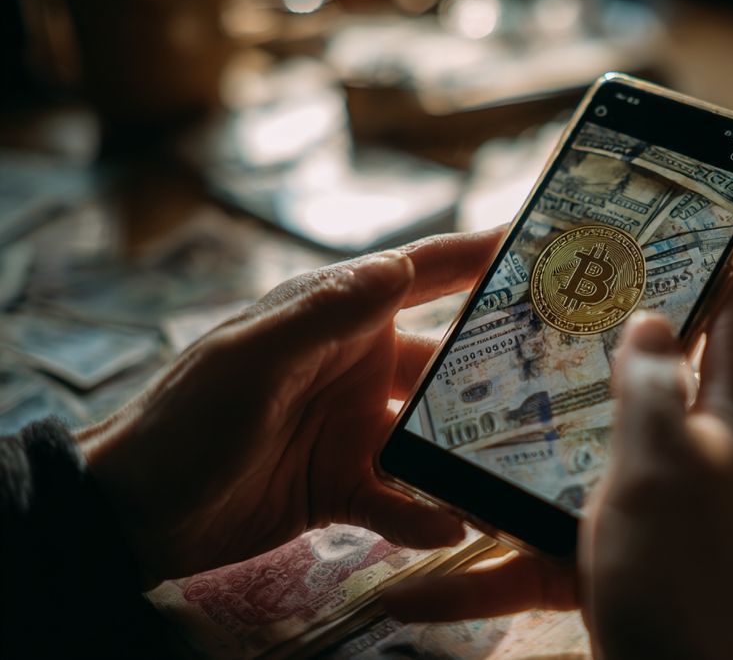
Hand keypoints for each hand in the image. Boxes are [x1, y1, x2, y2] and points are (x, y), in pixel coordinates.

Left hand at [75, 229, 503, 582]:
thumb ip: (324, 314)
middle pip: (444, 361)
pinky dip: (425, 515)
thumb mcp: (252, 358)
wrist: (134, 512)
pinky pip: (401, 501)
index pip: (420, 276)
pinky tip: (452, 526)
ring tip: (518, 465)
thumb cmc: (185, 417)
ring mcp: (354, 430)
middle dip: (496, 367)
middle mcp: (356, 368)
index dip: (477, 257)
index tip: (540, 244)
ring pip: (432, 435)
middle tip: (559, 374)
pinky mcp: (345, 489)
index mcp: (336, 319)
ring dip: (470, 451)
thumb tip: (401, 265)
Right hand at [383, 271, 732, 659]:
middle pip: (631, 390)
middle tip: (519, 315)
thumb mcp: (662, 468)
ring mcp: (642, 520)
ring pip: (563, 475)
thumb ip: (650, 392)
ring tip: (435, 442)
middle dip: (577, 354)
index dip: (718, 272)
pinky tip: (417, 592)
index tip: (687, 231)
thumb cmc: (689, 574)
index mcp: (718, 423)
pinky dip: (480, 580)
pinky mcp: (604, 571)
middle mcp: (683, 463)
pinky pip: (534, 562)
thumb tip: (650, 319)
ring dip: (501, 471)